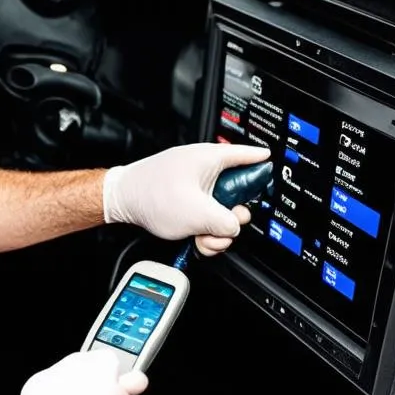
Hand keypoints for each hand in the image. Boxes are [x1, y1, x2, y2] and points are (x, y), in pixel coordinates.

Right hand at [11, 349, 147, 394]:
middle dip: (123, 385)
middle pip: (134, 382)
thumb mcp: (50, 372)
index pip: (110, 357)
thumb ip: (76, 365)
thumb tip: (84, 364)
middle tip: (104, 390)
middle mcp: (119, 390)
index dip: (98, 365)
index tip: (93, 370)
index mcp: (103, 368)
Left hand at [102, 143, 269, 254]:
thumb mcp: (197, 212)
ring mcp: (196, 188)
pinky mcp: (187, 202)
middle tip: (222, 226)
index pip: (247, 155)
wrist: (122, 200)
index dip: (261, 163)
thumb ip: (225, 222)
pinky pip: (206, 218)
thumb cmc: (151, 194)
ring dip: (216, 231)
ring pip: (221, 212)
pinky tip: (196, 239)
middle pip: (238, 194)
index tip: (271, 167)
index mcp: (211, 159)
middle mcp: (205, 171)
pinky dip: (204, 232)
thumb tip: (233, 227)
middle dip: (232, 217)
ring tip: (203, 237)